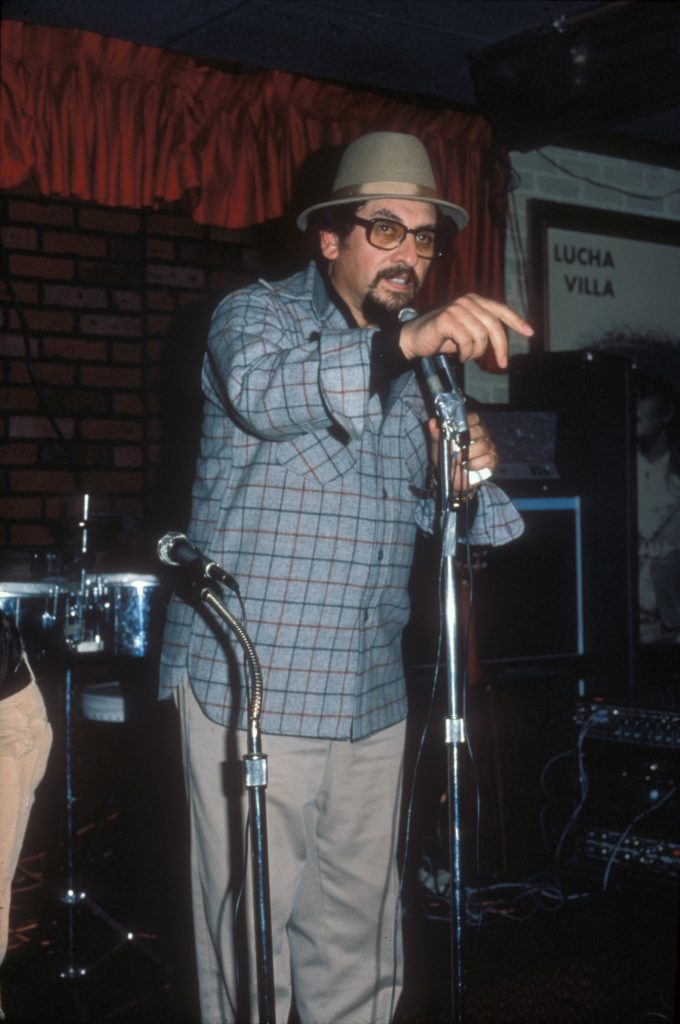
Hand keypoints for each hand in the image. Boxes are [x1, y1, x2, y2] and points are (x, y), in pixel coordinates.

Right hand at [399, 293, 532, 368]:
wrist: (415, 339)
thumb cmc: (443, 337)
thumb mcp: (468, 332)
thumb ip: (484, 330)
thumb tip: (503, 343)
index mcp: (475, 301)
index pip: (501, 310)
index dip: (517, 321)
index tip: (530, 332)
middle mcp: (467, 301)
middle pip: (494, 325)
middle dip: (500, 347)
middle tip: (502, 363)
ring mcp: (456, 309)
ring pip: (480, 335)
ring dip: (477, 352)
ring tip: (467, 356)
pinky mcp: (446, 319)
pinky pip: (466, 341)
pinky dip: (466, 353)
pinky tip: (459, 355)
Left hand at [428, 412, 497, 491]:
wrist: (450, 477)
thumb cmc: (446, 457)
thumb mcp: (438, 445)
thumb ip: (436, 433)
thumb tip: (432, 422)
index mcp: (470, 427)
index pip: (474, 418)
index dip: (466, 423)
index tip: (456, 432)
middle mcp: (481, 435)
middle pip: (479, 431)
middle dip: (464, 442)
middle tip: (454, 451)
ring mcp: (488, 447)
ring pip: (483, 446)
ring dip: (468, 455)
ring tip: (459, 461)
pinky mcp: (492, 459)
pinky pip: (487, 458)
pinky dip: (476, 464)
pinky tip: (468, 467)